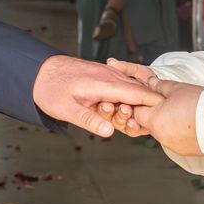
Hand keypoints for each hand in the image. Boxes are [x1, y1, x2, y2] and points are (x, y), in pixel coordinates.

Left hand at [34, 55, 163, 137]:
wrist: (38, 70)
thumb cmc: (50, 89)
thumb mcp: (66, 109)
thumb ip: (89, 120)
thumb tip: (110, 132)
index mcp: (102, 83)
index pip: (135, 92)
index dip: (152, 102)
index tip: (165, 110)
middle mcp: (108, 75)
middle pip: (137, 90)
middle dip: (142, 107)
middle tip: (136, 125)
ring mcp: (106, 72)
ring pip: (130, 87)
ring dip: (131, 103)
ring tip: (120, 118)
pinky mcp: (103, 74)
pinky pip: (121, 84)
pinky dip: (125, 96)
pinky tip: (118, 107)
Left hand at [124, 74, 203, 155]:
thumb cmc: (200, 104)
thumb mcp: (177, 88)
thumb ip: (159, 85)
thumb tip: (150, 82)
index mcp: (154, 120)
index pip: (137, 113)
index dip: (143, 105)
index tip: (152, 99)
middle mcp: (160, 136)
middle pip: (150, 124)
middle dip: (157, 114)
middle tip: (170, 104)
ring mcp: (172, 145)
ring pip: (163, 133)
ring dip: (169, 125)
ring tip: (183, 114)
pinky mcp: (184, 151)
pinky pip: (176, 141)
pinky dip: (179, 134)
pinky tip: (190, 125)